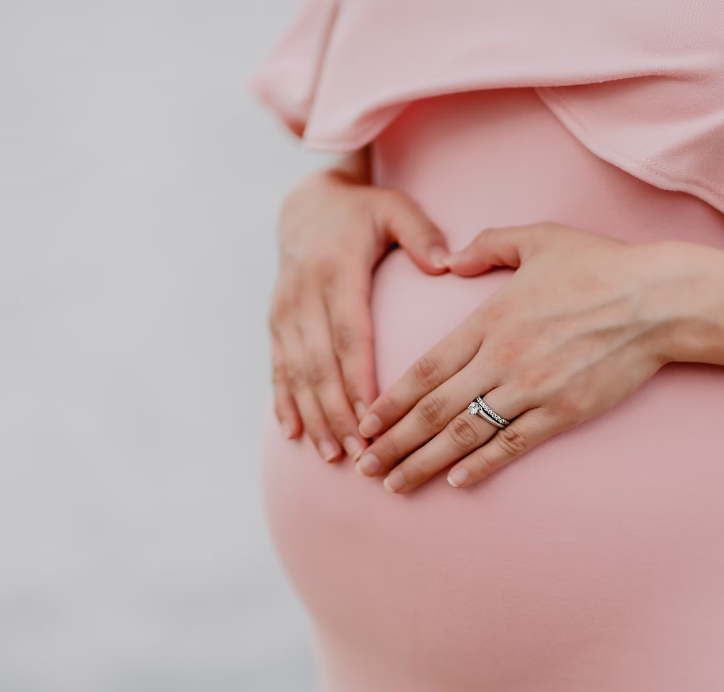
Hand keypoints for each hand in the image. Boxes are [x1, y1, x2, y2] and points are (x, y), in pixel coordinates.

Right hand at [270, 164, 449, 462]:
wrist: (306, 204)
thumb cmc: (362, 212)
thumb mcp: (394, 209)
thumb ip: (421, 235)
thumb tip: (447, 264)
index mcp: (337, 272)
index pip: (349, 335)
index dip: (357, 378)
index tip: (373, 415)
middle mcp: (305, 296)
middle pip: (320, 364)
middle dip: (338, 412)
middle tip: (360, 452)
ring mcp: (286, 313)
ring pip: (296, 373)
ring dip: (313, 416)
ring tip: (333, 454)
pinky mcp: (277, 323)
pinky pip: (277, 368)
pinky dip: (284, 402)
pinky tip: (293, 434)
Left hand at [353, 222, 688, 492]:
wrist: (657, 301)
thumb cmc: (599, 266)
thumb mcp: (539, 238)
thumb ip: (487, 245)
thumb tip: (450, 259)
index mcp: (489, 320)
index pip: (426, 369)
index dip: (391, 400)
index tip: (365, 422)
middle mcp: (502, 359)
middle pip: (434, 409)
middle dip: (393, 442)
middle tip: (363, 466)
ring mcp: (532, 389)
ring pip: (465, 434)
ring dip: (425, 463)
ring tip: (395, 484)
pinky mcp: (563, 412)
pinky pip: (513, 445)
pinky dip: (482, 465)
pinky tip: (456, 482)